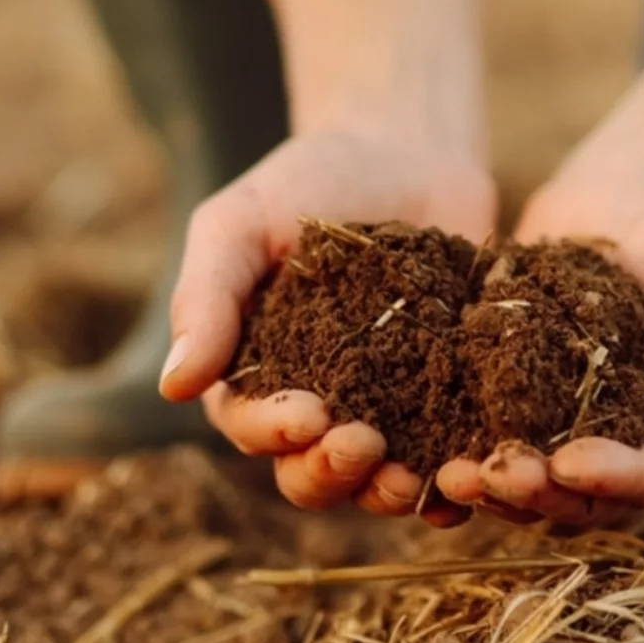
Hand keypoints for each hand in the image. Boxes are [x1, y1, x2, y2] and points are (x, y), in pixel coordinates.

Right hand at [157, 129, 494, 524]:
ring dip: (388, 492)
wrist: (404, 150)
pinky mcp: (446, 401)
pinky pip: (447, 456)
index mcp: (253, 376)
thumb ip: (206, 297)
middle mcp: (315, 408)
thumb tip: (172, 388)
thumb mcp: (240, 224)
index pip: (250, 425)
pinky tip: (471, 472)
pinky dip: (455, 476)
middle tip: (362, 445)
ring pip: (376, 481)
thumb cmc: (306, 182)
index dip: (273, 431)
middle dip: (331, 472)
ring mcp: (384, 411)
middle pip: (309, 474)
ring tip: (413, 479)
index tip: (306, 414)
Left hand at [436, 157, 643, 524]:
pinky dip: (465, 448)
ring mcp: (572, 428)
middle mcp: (632, 447)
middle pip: (590, 498)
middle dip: (541, 493)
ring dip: (495, 489)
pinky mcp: (521, 399)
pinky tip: (428, 445)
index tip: (568, 462)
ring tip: (452, 475)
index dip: (616, 479)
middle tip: (493, 476)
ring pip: (536, 484)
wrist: (633, 186)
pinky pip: (493, 438)